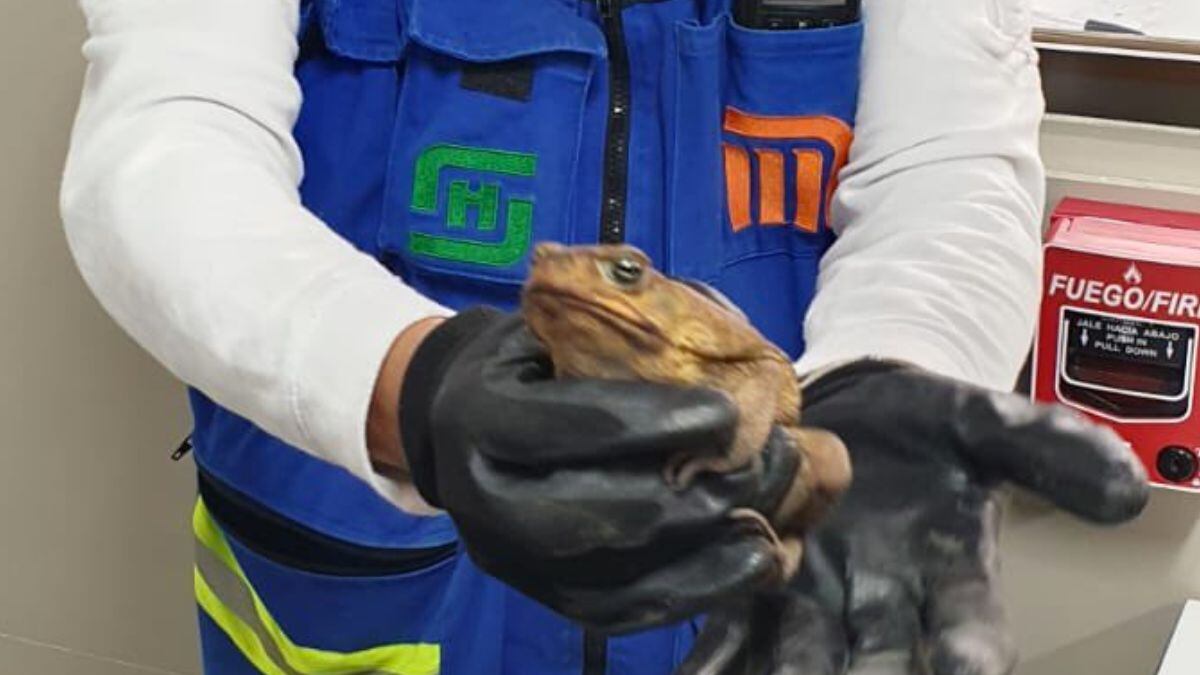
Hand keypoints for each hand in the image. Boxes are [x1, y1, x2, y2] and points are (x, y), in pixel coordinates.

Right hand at [400, 308, 805, 632]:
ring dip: (707, 550)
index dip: (656, 421)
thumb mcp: (549, 325)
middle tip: (765, 464)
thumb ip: (616, 329)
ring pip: (617, 576)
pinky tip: (749, 562)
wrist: (457, 425)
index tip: (728, 412)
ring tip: (770, 518)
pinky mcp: (540, 596)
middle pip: (602, 514)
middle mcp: (482, 500)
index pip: (574, 425)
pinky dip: (695, 591)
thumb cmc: (526, 364)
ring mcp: (510, 560)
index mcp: (479, 416)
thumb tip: (719, 337)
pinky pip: (624, 611)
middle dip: (695, 494)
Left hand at [677, 360, 1148, 674]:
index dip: (971, 652)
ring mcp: (812, 600)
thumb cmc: (928, 421)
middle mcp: (883, 606)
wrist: (851, 407)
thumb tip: (1131, 487)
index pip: (970, 627)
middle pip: (879, 666)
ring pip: (800, 662)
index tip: (972, 671)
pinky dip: (713, 662)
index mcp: (951, 574)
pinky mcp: (753, 583)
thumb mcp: (989, 421)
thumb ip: (1050, 447)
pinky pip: (732, 633)